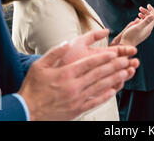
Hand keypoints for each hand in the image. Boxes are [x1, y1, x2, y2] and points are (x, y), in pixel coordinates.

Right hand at [18, 29, 138, 120]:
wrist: (26, 112)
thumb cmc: (32, 88)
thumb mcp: (39, 66)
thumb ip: (55, 53)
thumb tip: (67, 42)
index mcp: (66, 73)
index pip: (89, 63)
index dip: (104, 58)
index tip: (115, 53)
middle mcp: (74, 86)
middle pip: (99, 74)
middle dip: (115, 66)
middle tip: (127, 61)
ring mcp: (77, 98)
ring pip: (101, 87)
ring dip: (115, 79)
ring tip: (126, 73)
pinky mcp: (77, 109)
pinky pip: (96, 101)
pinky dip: (106, 95)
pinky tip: (114, 90)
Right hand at [112, 5, 153, 45]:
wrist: (126, 45)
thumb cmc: (130, 36)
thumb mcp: (138, 27)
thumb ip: (146, 21)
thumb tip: (153, 15)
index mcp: (149, 28)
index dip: (152, 10)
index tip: (148, 5)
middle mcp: (148, 29)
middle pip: (151, 18)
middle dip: (147, 11)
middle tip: (140, 8)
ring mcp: (144, 31)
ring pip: (147, 21)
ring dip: (144, 15)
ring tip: (139, 12)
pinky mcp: (140, 32)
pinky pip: (143, 24)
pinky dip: (141, 19)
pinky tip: (137, 19)